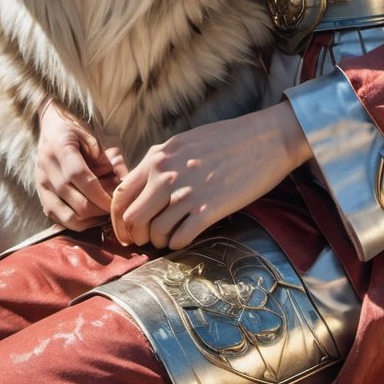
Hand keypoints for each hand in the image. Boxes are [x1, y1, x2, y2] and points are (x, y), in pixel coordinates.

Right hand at [35, 97, 126, 230]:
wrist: (49, 127)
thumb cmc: (73, 130)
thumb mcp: (90, 135)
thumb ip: (102, 157)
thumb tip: (115, 181)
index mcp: (61, 149)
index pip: (81, 178)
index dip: (100, 195)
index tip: (115, 203)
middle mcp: (47, 169)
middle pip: (75, 201)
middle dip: (98, 210)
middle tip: (113, 209)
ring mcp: (41, 185)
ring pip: (66, 216)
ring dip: (88, 220)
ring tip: (102, 215)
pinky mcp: (40, 195)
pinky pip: (57, 218)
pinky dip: (75, 222)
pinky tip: (89, 216)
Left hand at [110, 103, 311, 251]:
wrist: (265, 139)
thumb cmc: (227, 139)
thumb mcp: (184, 142)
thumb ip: (160, 163)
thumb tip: (142, 188)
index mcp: (158, 157)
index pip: (120, 195)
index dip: (118, 219)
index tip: (125, 230)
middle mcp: (166, 175)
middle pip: (133, 219)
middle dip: (136, 235)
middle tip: (146, 240)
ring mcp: (187, 193)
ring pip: (155, 233)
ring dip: (159, 241)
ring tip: (169, 238)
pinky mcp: (209, 210)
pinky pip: (180, 239)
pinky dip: (178, 244)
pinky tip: (186, 237)